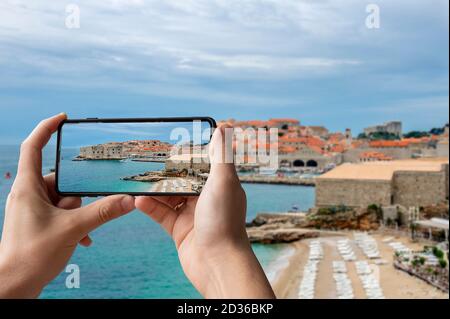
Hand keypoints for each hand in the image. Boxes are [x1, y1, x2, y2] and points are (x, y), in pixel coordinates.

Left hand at [0, 113, 135, 297]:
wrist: (13, 286)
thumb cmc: (30, 256)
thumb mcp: (72, 229)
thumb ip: (103, 212)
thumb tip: (128, 200)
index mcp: (28, 187)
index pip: (34, 147)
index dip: (47, 128)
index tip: (63, 118)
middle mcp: (29, 194)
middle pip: (61, 180)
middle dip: (77, 197)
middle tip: (78, 214)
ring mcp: (34, 208)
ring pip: (65, 199)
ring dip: (78, 214)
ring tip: (78, 232)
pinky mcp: (39, 221)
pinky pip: (63, 213)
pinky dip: (74, 223)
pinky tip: (82, 239)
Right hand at [136, 125, 274, 298]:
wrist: (217, 263)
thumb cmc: (224, 220)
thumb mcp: (224, 182)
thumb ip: (222, 155)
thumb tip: (224, 127)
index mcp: (219, 185)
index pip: (203, 164)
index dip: (190, 153)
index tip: (173, 142)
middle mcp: (206, 199)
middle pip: (183, 179)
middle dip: (166, 171)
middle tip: (147, 159)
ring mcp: (192, 214)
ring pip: (169, 196)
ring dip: (154, 189)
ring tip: (137, 179)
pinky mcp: (179, 230)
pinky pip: (161, 214)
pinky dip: (150, 206)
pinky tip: (137, 199)